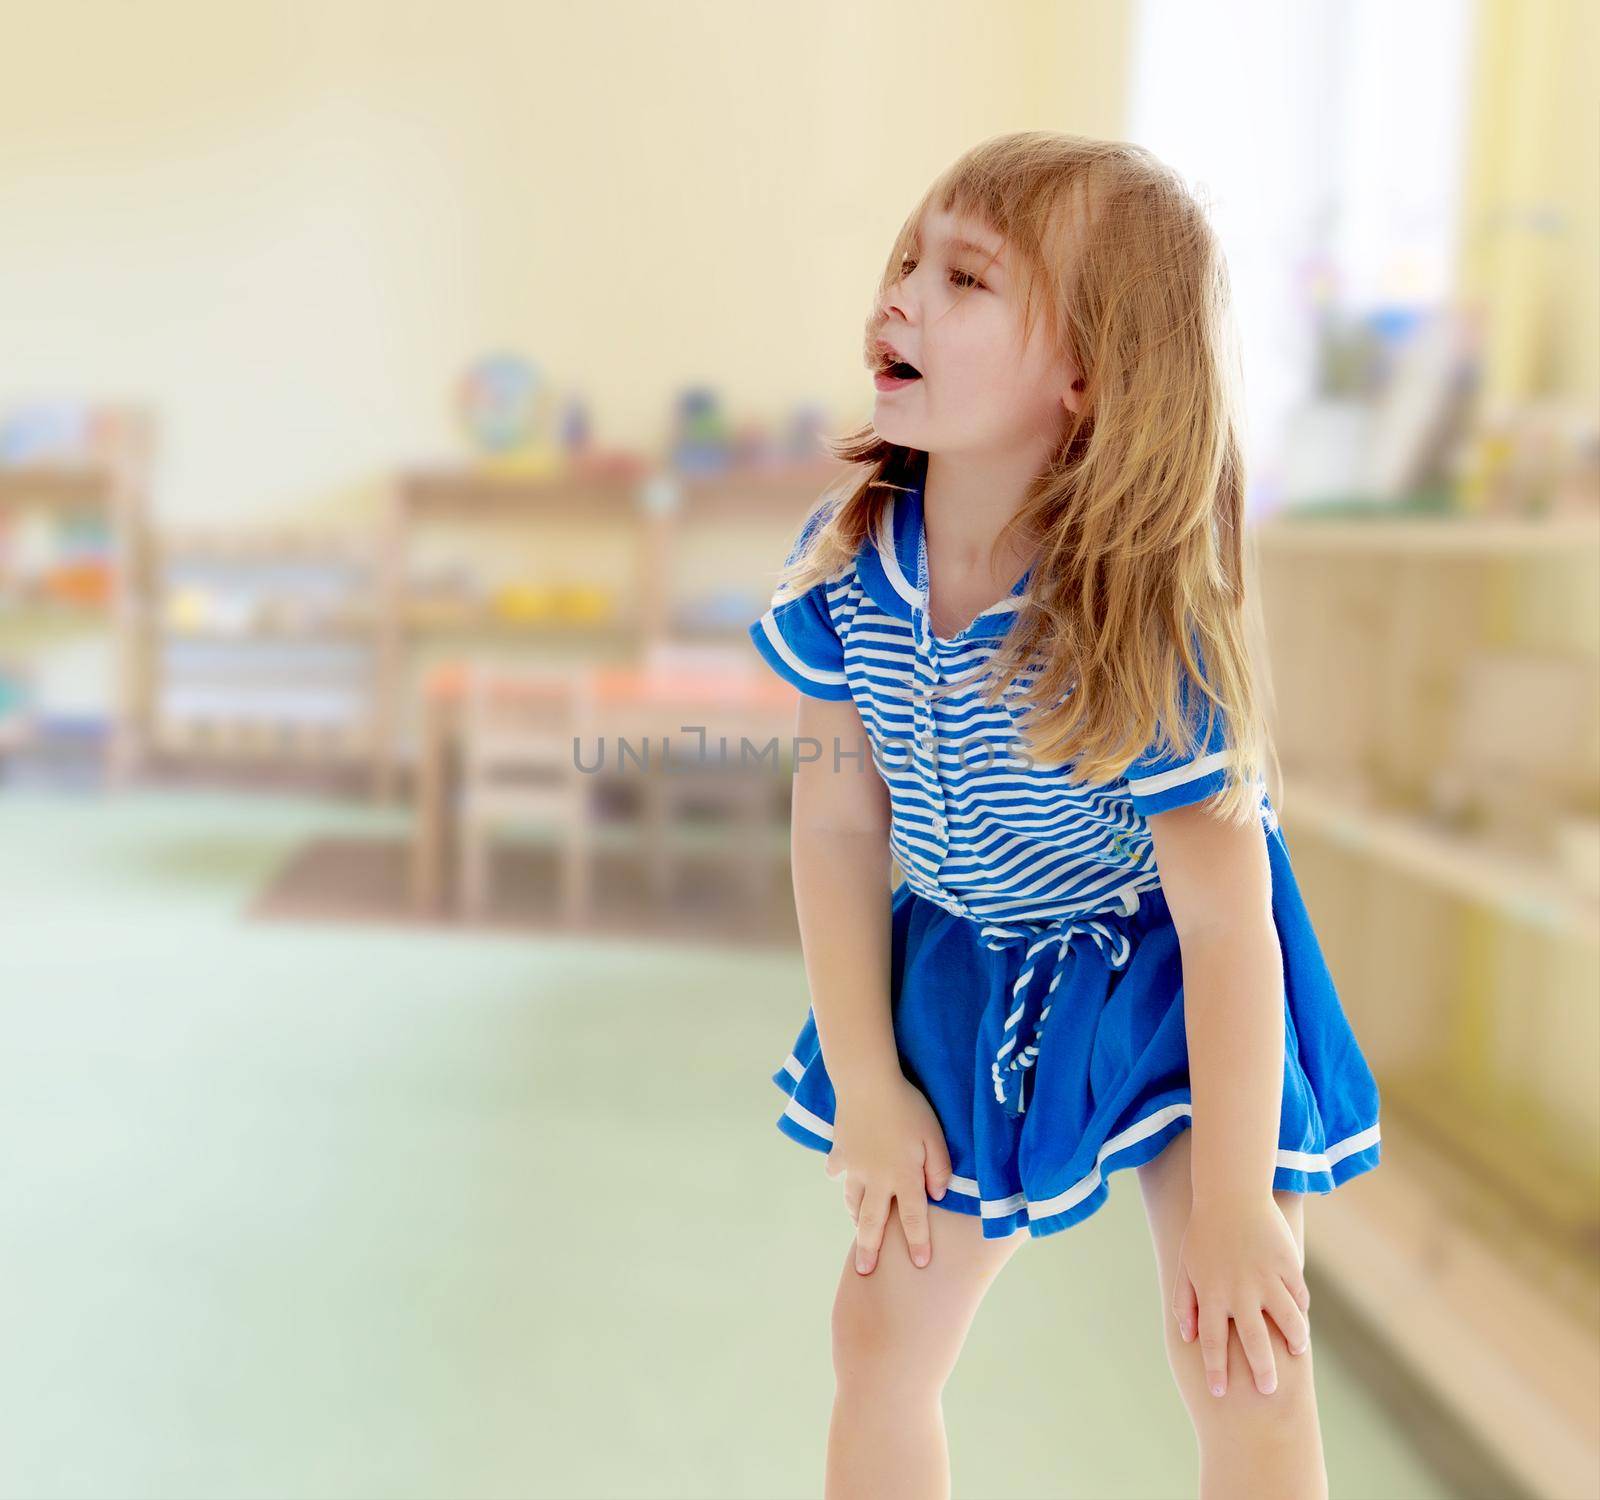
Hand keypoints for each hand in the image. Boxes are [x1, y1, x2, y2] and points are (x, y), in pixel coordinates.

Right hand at [824, 1073, 952, 1274]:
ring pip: (852, 1200)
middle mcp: (877, 1179)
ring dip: (855, 1216)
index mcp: (903, 1177)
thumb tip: (938, 1195)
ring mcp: (854, 1166)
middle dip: (869, 1249)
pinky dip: (839, 1176)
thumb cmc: (907, 1107)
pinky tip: (840, 1176)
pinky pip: (837, 1170)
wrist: (866, 1083)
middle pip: (872, 1222)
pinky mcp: (840, 1150)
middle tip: (864, 1272)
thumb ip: (939, 1168)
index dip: (918, 1243)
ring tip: (856, 1229)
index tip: (920, 1265)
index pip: (914, 1219)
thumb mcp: (934, 1135)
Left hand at [1172, 1194, 1310, 1397]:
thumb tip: (1189, 1336)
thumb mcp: (1185, 1266)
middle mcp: (1239, 1291)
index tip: (1219, 1393)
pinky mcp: (1287, 1265)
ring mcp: (1266, 1278)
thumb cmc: (1204, 1233)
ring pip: (1288, 1323)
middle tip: (1268, 1391)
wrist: (1230, 1193)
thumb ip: (1185, 1302)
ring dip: (1294, 1341)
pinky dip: (1300, 1308)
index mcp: (1211, 1294)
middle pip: (1254, 1344)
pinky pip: (1298, 1295)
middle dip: (1262, 1372)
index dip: (1216, 1371)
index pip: (1213, 1343)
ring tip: (1296, 1352)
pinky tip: (1299, 1318)